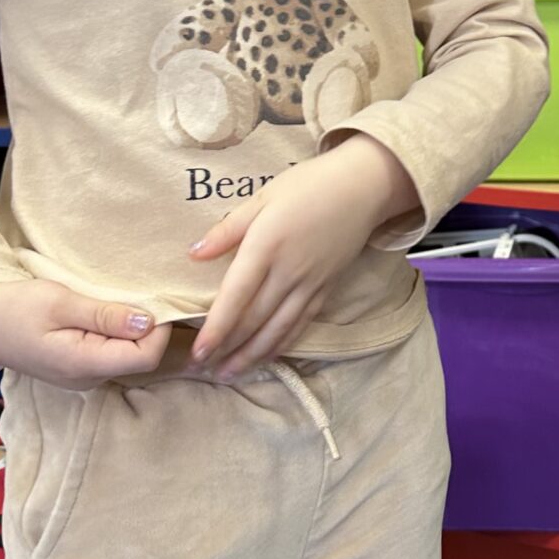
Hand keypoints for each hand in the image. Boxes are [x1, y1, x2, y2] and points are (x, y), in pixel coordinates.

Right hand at [0, 280, 170, 389]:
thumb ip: (106, 315)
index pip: (145, 356)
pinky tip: (101, 312)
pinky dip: (113, 332)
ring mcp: (81, 377)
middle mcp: (86, 379)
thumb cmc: (12, 306)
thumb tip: (149, 322)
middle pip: (138, 357)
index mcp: (83, 365)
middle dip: (145, 327)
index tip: (152, 298)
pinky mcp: (75, 368)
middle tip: (134, 293)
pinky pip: (109, 352)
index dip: (159, 328)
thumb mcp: (59, 302)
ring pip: (125, 354)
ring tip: (113, 299)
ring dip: (128, 328)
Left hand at [190, 135, 415, 376]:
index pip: (236, 296)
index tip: (199, 352)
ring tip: (231, 373)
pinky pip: (301, 323)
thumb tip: (194, 253)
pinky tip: (268, 356)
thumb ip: (228, 229)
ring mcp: (310, 283)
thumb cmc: (308, 185)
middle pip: (255, 320)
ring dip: (253, 354)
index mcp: (266, 246)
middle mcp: (288, 271)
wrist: (364, 187)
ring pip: (278, 329)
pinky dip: (283, 343)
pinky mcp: (326, 288)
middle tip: (205, 370)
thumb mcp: (263, 196)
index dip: (217, 328)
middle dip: (229, 348)